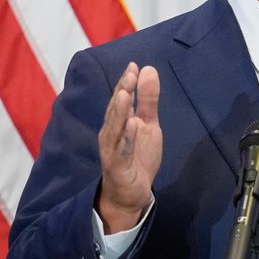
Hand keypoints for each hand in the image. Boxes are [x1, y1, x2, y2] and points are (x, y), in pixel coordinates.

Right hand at [96, 62, 162, 233]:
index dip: (126, 82)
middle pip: (116, 110)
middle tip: (130, 73)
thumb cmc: (137, 156)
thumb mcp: (148, 125)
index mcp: (118, 122)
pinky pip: (122, 151)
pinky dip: (127, 137)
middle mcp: (111, 134)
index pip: (120, 99)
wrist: (131, 193)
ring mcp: (112, 150)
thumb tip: (147, 69)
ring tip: (126, 94)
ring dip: (120, 111)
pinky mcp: (118, 167)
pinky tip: (133, 125)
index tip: (134, 65)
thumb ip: (148, 100)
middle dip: (122, 91)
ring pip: (115, 128)